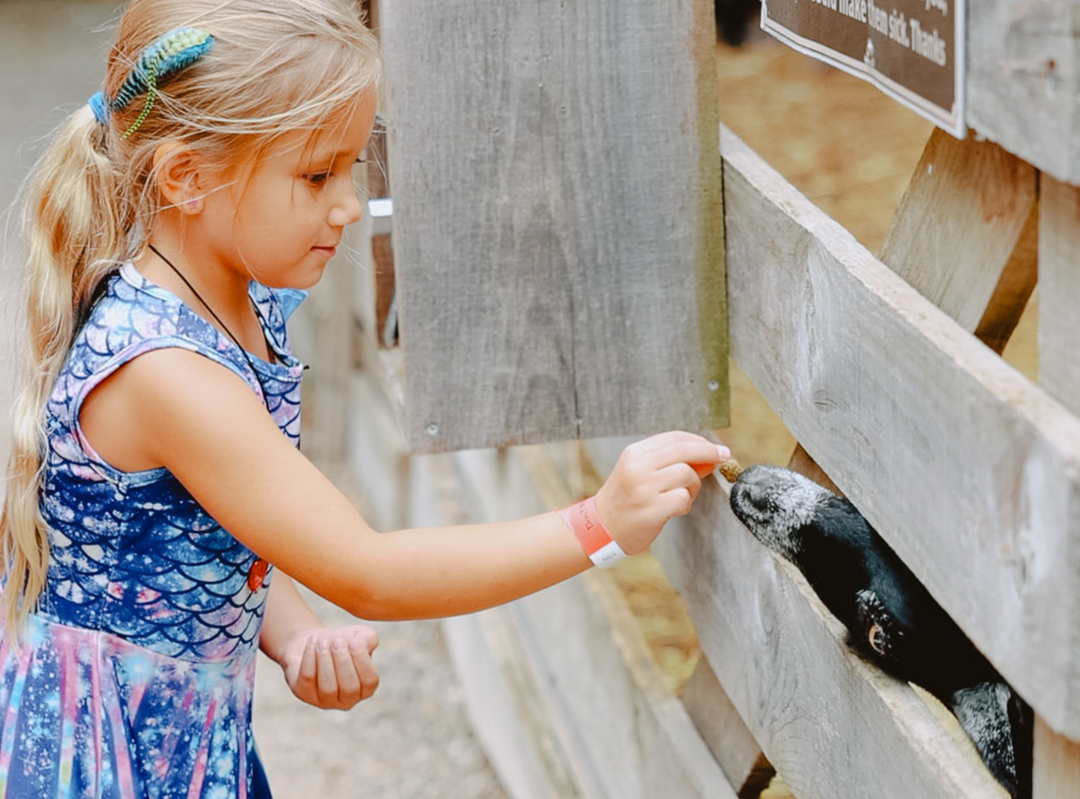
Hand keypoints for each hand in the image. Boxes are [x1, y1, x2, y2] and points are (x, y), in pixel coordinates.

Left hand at [278, 625, 379, 709]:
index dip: (362, 661)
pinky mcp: (304, 694)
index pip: (370, 681)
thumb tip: (361, 644)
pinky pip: (308, 680)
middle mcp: (347, 700)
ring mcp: (324, 701)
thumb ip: (368, 639)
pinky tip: (313, 642)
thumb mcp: (360, 635)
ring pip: (328, 688)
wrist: (314, 642)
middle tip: (337, 642)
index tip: (355, 641)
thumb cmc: (341, 641)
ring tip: (323, 642)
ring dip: (325, 661)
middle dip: (343, 661)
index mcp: (365, 688)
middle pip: (349, 688)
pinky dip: (310, 658)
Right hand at [594, 431, 729, 554]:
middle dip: (709, 452)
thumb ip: (668, 462)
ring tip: (682, 497)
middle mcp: (638, 467)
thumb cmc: (626, 499)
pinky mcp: (651, 509)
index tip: (716, 448)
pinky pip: (683, 499)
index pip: (674, 438)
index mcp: (635, 453)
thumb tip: (708, 457)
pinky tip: (674, 510)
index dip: (699, 441)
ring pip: (686, 475)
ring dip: (692, 487)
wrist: (601, 528)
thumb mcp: (639, 472)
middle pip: (683, 450)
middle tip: (724, 456)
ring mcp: (644, 488)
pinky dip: (685, 504)